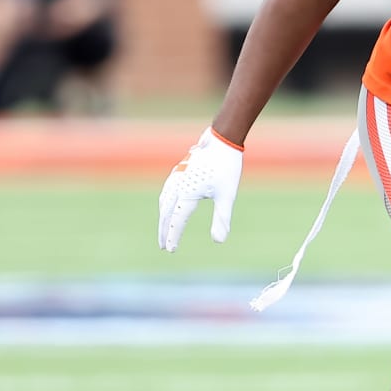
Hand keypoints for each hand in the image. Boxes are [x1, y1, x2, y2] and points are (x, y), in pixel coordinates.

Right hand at [157, 127, 242, 250]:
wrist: (221, 141)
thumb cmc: (226, 167)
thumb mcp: (227, 195)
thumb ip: (221, 218)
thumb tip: (219, 241)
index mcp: (187, 193)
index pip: (176, 220)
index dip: (173, 236)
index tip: (170, 250)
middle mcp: (177, 186)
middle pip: (166, 213)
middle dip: (164, 230)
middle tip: (163, 246)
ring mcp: (176, 177)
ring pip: (164, 201)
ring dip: (163, 217)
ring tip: (164, 230)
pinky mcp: (178, 171)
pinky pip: (166, 191)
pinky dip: (164, 204)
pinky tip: (167, 207)